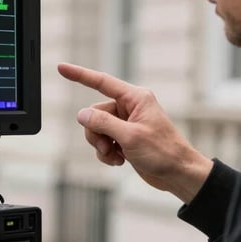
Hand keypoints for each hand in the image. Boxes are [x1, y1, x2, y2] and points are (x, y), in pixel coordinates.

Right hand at [57, 63, 213, 203]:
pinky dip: (107, 153)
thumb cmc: (163, 152)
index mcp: (135, 98)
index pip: (102, 82)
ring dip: (101, 145)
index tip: (62, 68)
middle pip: (95, 112)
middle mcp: (130, 108)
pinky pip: (105, 141)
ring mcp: (127, 124)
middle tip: (107, 147)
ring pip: (97, 129)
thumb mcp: (130, 136)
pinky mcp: (126, 138)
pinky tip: (119, 160)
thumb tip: (82, 114)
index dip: (80, 75)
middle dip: (96, 132)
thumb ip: (103, 123)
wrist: (178, 174)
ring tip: (114, 156)